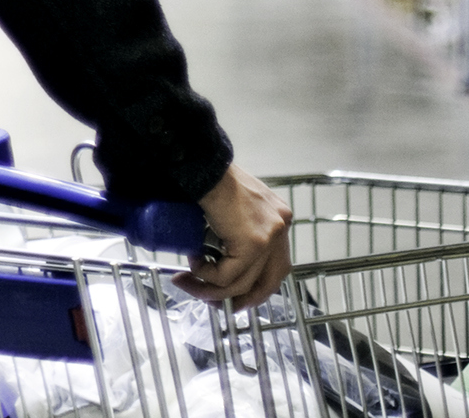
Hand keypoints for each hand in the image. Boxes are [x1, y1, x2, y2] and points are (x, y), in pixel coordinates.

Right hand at [176, 162, 292, 310]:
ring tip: (187, 278)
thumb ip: (239, 227)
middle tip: (211, 302)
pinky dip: (206, 275)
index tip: (229, 295)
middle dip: (238, 300)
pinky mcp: (253, 243)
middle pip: (267, 283)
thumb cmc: (211, 180)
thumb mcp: (235, 207)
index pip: (276, 268)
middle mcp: (280, 229)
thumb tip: (222, 257)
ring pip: (241, 284)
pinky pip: (227, 276)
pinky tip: (193, 262)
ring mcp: (270, 237)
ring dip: (210, 289)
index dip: (253, 288)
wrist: (204, 166)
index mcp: (279, 220)